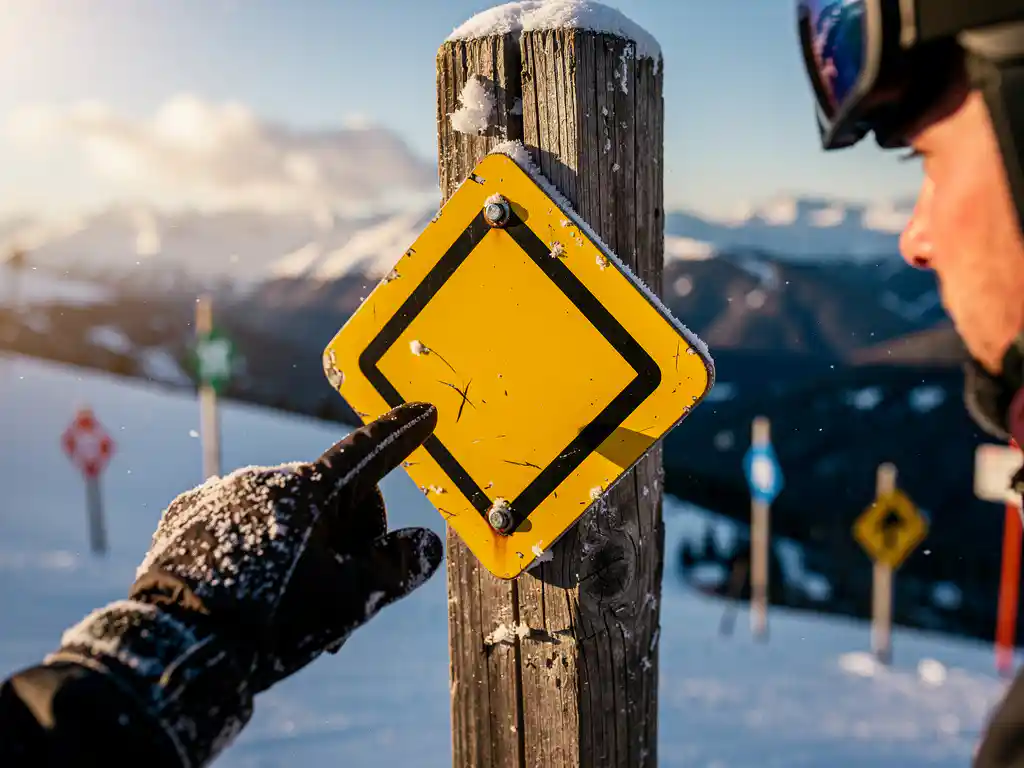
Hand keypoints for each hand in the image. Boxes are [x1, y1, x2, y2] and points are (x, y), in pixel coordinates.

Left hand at [129, 400, 443, 691]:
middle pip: (333, 498)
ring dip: (305, 547)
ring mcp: (222, 494)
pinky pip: (244, 521)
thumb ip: (394, 566)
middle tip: (340, 593)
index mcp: (309, 491)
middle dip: (349, 539)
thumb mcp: (347, 600)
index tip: (424, 411)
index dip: (400, 434)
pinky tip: (250, 587)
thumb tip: (428, 541)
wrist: (176, 645)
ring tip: (290, 604)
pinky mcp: (189, 516)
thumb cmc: (270, 621)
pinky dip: (260, 545)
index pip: (368, 453)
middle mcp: (265, 479)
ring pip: (289, 513)